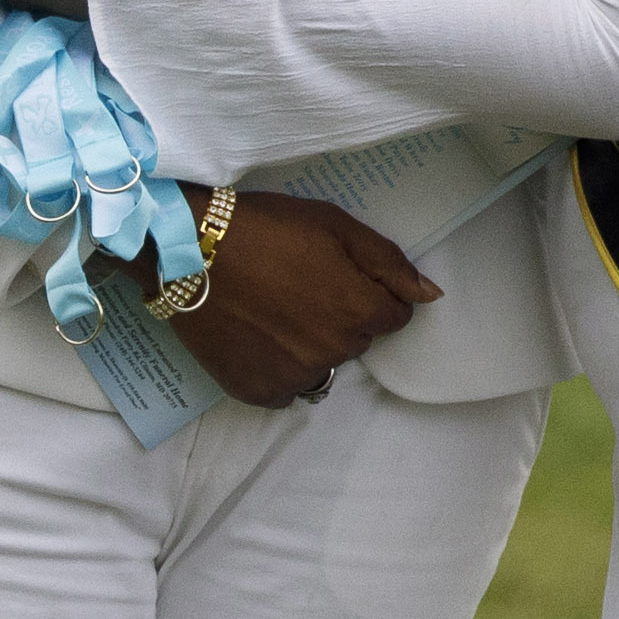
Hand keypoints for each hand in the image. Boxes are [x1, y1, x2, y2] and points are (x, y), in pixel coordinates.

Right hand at [143, 188, 433, 407]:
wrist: (186, 251)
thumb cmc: (264, 228)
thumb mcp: (334, 225)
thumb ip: (389, 263)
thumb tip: (431, 296)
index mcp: (359, 311)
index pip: (393, 317)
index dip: (367, 292)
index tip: (333, 276)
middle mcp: (334, 352)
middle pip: (356, 340)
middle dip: (338, 317)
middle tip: (296, 287)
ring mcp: (296, 376)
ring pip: (321, 365)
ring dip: (308, 346)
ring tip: (271, 313)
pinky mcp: (259, 392)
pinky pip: (286, 388)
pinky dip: (277, 368)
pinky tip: (255, 338)